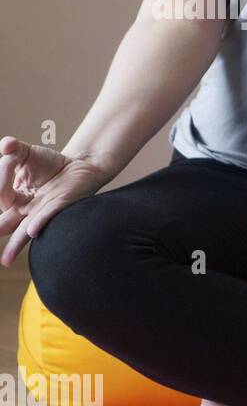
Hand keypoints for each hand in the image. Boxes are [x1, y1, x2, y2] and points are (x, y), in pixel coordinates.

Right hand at [0, 137, 110, 265]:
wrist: (80, 165)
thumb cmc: (49, 163)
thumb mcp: (26, 153)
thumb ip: (12, 148)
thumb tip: (6, 144)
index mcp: (13, 199)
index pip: (0, 195)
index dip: (1, 177)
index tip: (8, 155)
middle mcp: (25, 209)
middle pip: (5, 224)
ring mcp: (42, 211)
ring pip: (23, 231)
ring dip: (15, 244)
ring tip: (5, 260)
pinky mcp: (60, 206)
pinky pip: (47, 216)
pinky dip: (39, 223)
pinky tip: (31, 230)